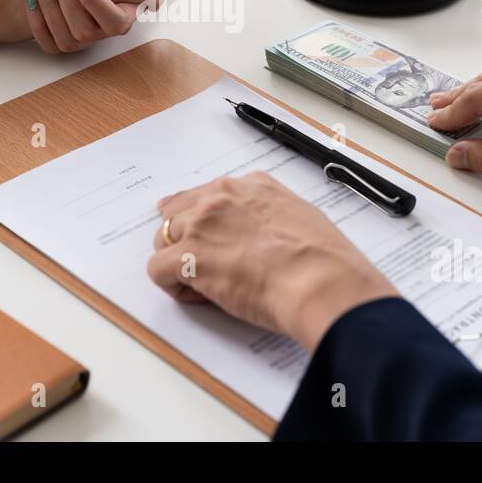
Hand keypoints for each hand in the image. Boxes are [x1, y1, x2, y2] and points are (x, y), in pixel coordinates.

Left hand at [147, 172, 396, 351]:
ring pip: (163, 240)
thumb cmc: (323, 260)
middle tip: (209, 267)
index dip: (203, 222)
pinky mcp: (188, 256)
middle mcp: (220, 197)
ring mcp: (201, 224)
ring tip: (208, 285)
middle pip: (178, 215)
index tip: (207, 238)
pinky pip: (158, 269)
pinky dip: (173, 286)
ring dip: (178, 262)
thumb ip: (272, 216)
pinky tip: (200, 296)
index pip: (206, 195)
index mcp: (251, 186)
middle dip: (187, 241)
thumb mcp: (302, 217)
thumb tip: (265, 234)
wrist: (321, 281)